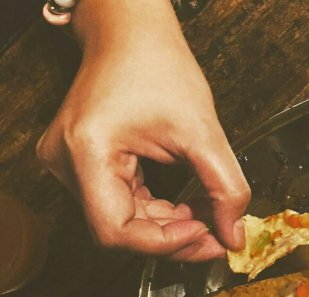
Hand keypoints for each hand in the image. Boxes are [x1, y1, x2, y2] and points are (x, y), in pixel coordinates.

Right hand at [36, 0, 248, 260]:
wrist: (131, 35)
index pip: (115, 231)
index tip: (206, 236)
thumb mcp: (204, 131)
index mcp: (87, 151)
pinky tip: (188, 208)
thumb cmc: (156, 65)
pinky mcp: (85, 166)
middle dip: (173, 239)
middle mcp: (68, 162)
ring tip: (208, 218)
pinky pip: (122, 205)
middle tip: (217, 237)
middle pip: (119, 231)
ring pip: (123, 222)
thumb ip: (225, 188)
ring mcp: (72, 166)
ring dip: (169, 228)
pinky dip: (159, 213)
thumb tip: (234, 235)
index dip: (164, 243)